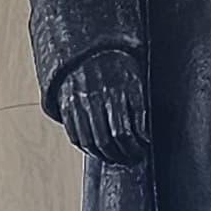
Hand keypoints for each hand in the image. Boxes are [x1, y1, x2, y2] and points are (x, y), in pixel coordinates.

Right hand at [57, 45, 149, 162]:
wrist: (89, 51)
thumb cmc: (118, 67)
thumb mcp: (135, 82)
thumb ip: (139, 109)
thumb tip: (144, 138)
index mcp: (114, 91)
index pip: (123, 132)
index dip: (133, 148)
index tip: (140, 153)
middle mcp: (94, 98)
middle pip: (105, 140)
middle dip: (119, 155)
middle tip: (129, 159)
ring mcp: (77, 102)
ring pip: (88, 141)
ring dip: (103, 155)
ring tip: (115, 158)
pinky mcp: (66, 106)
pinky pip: (74, 135)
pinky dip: (86, 148)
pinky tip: (97, 150)